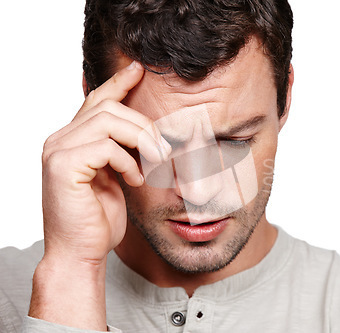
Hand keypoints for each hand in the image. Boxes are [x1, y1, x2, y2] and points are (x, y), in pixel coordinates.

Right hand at [29, 61, 169, 329]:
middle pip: (107, 108)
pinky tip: (135, 180)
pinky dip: (128, 162)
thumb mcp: (116, 177)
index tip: (140, 70)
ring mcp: (57, 152)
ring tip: (156, 163)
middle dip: (144, 124)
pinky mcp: (63, 167)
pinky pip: (105, 147)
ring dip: (141, 140)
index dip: (118, 83)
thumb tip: (147, 134)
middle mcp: (59, 140)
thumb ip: (121, 151)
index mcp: (72, 140)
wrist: (81, 253)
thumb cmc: (99, 219)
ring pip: (108, 121)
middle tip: (165, 148)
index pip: (96, 101)